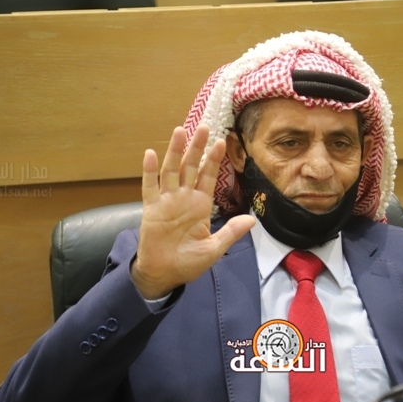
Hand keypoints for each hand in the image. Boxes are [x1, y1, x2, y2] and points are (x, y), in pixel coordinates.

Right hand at [131, 125, 255, 298]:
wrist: (165, 275)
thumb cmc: (188, 262)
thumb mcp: (214, 248)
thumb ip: (230, 232)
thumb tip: (252, 220)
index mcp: (201, 205)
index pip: (208, 177)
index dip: (214, 160)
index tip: (221, 142)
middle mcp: (184, 198)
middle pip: (191, 167)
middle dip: (197, 147)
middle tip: (204, 126)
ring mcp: (167, 201)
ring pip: (171, 170)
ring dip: (175, 151)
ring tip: (180, 131)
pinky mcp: (151, 208)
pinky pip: (150, 186)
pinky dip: (149, 171)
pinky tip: (151, 154)